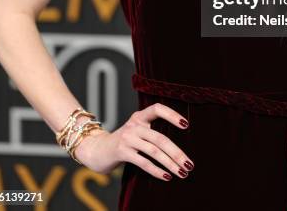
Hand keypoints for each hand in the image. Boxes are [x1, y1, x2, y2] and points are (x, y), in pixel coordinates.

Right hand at [73, 103, 194, 179]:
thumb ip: (151, 132)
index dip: (171, 114)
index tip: (186, 125)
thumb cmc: (124, 142)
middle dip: (177, 152)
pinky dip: (157, 170)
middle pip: (160, 138)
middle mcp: (134, 125)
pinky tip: (167, 176)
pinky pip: (143, 162)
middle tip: (189, 164)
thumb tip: (177, 146)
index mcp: (139, 116)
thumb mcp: (136, 131)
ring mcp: (127, 138)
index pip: (157, 108)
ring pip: (154, 151)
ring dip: (170, 163)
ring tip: (182, 172)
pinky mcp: (122, 152)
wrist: (97, 150)